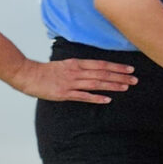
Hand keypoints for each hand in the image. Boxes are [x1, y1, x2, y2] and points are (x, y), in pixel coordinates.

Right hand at [7, 56, 136, 104]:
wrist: (27, 74)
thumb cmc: (46, 70)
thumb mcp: (65, 64)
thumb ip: (80, 67)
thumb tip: (95, 70)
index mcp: (77, 63)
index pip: (101, 64)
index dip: (116, 67)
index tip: (130, 69)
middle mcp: (76, 72)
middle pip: (102, 74)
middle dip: (120, 76)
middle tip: (135, 79)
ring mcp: (71, 83)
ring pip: (96, 84)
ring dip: (112, 85)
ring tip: (126, 87)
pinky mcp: (64, 93)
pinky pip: (83, 96)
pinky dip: (96, 98)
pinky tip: (107, 100)